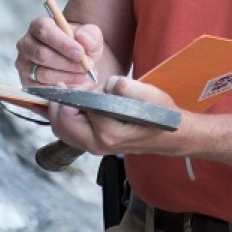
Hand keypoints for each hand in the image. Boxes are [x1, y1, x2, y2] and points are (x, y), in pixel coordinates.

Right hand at [15, 15, 102, 89]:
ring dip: (67, 77)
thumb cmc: (81, 46)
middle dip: (67, 63)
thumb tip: (83, 39)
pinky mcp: (26, 82)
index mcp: (39, 26)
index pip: (44, 31)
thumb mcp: (91, 36)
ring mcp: (24, 64)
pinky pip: (42, 89)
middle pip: (42, 54)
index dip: (63, 43)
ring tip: (82, 75)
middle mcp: (26, 43)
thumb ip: (90, 35)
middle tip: (85, 68)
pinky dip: (60, 89)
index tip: (81, 54)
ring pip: (43, 73)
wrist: (78, 63)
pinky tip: (73, 85)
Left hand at [48, 75, 184, 156]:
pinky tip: (76, 106)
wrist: (170, 135)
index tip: (83, 83)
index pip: (74, 111)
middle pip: (61, 124)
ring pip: (62, 130)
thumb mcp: (148, 94)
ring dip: (63, 111)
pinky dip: (66, 119)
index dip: (75, 93)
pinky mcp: (95, 146)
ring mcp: (95, 148)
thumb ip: (124, 87)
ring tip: (77, 96)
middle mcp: (98, 144)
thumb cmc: (160, 114)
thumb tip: (105, 85)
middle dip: (62, 102)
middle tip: (75, 87)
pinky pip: (69, 134)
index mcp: (108, 132)